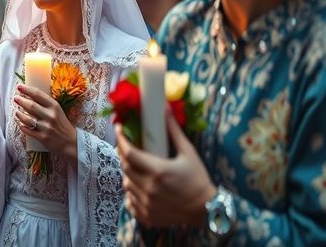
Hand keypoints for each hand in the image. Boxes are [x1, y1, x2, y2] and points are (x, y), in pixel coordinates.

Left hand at [13, 84, 76, 161]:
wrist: (70, 142)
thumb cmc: (62, 124)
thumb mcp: (57, 110)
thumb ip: (46, 103)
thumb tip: (29, 95)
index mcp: (54, 106)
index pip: (38, 94)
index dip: (27, 89)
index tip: (19, 87)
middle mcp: (50, 115)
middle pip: (31, 106)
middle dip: (21, 101)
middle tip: (15, 98)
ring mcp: (46, 127)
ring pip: (27, 119)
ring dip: (19, 114)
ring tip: (16, 112)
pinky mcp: (43, 137)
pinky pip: (28, 131)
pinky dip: (22, 126)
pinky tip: (20, 124)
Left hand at [116, 108, 215, 227]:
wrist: (207, 209)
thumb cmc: (198, 179)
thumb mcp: (188, 152)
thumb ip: (173, 131)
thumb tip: (165, 108)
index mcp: (158, 171)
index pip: (129, 153)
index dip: (121, 139)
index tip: (119, 129)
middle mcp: (149, 188)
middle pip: (125, 167)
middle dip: (124, 155)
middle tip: (127, 147)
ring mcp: (147, 204)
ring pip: (126, 184)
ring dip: (128, 174)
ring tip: (137, 167)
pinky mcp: (147, 216)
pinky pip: (130, 202)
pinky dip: (132, 192)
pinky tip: (140, 186)